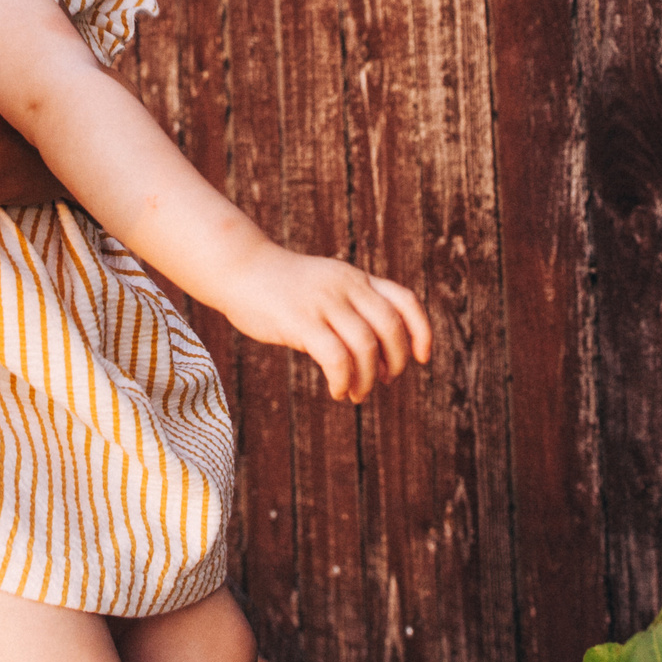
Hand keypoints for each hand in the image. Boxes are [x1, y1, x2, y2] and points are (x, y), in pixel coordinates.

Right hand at [214, 248, 431, 402]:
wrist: (238, 267)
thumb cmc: (279, 286)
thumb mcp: (324, 286)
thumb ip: (349, 307)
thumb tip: (374, 353)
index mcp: (355, 278)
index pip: (404, 300)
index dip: (422, 331)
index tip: (422, 358)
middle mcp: (345, 286)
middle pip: (390, 327)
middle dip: (396, 362)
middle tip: (384, 382)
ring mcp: (323, 302)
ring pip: (366, 347)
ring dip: (368, 379)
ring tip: (356, 393)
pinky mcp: (301, 320)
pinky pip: (337, 358)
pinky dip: (344, 381)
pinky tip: (337, 390)